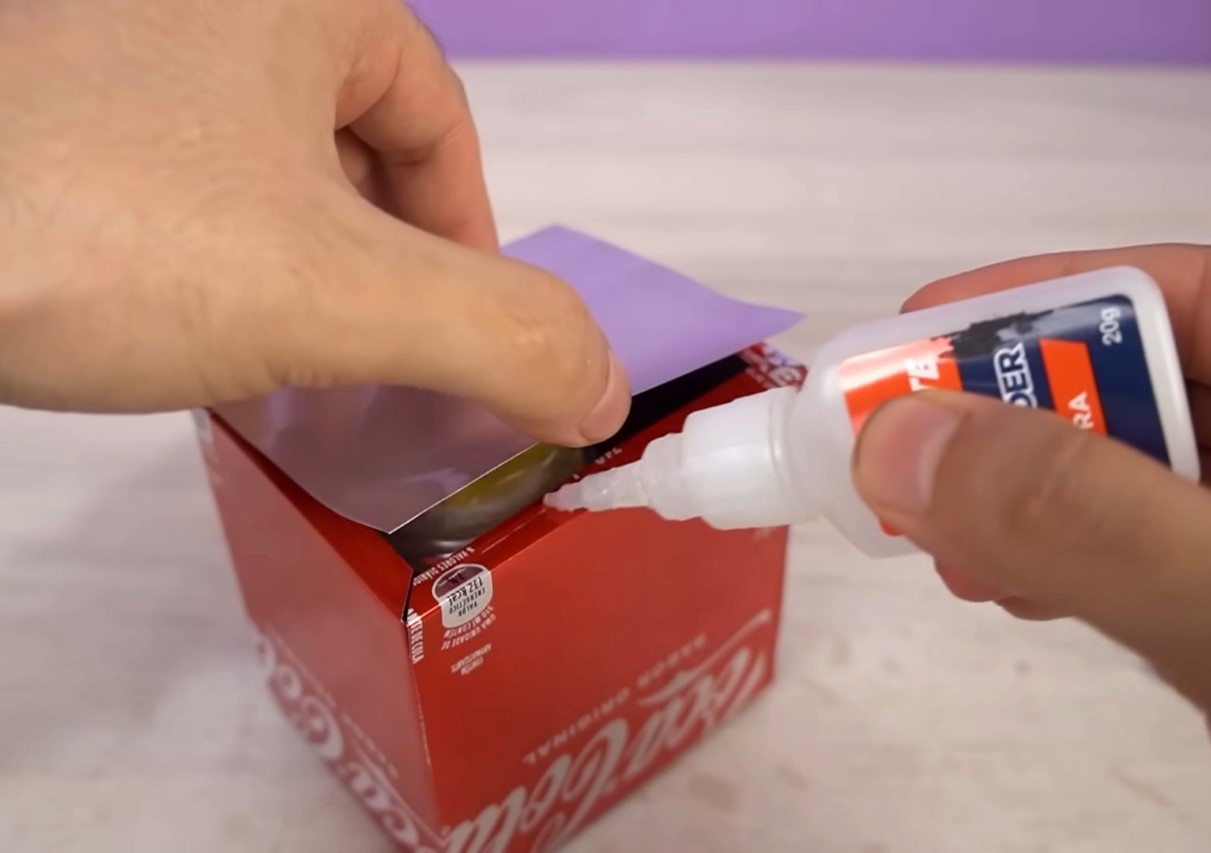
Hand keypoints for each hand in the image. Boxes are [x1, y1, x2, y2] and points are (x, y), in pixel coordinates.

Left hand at [0, 0, 628, 446]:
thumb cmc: (109, 237)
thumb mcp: (340, 296)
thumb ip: (501, 338)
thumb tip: (605, 388)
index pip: (432, 112)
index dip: (467, 235)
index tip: (457, 337)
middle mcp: (197, 0)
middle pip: (343, 137)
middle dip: (375, 257)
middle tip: (370, 359)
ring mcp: (103, 48)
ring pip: (248, 160)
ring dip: (286, 262)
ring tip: (276, 355)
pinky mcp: (35, 111)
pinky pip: (160, 174)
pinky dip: (193, 251)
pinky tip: (166, 320)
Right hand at [852, 245, 1210, 848]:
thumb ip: (1092, 520)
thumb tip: (899, 436)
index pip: (1200, 296)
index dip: (1049, 300)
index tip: (913, 336)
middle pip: (1155, 378)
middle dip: (1019, 416)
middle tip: (900, 452)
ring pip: (1132, 467)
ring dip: (1021, 495)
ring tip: (935, 536)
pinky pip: (1136, 547)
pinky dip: (1057, 557)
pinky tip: (1003, 585)